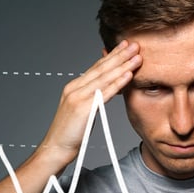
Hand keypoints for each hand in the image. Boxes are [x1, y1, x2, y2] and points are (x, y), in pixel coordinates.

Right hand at [38, 40, 141, 169]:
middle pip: (101, 68)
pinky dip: (118, 82)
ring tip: (137, 56)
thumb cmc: (70, 133)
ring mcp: (78, 96)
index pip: (96, 67)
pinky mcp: (83, 107)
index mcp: (75, 87)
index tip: (125, 46)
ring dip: (123, 65)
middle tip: (135, 44)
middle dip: (120, 55)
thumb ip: (93, 98)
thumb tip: (110, 90)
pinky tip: (129, 75)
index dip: (112, 55)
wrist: (56, 148)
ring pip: (104, 77)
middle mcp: (75, 88)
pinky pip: (104, 93)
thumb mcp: (83, 111)